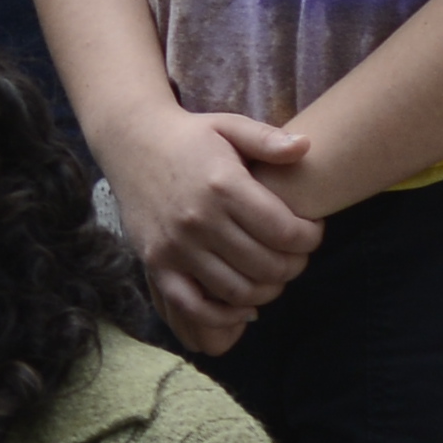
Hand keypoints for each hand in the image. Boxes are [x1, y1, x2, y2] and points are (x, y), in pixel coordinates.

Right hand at [109, 101, 320, 349]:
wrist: (131, 142)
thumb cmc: (190, 136)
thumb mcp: (230, 126)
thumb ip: (269, 139)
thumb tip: (306, 147)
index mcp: (223, 185)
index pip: (285, 232)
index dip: (310, 238)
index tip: (312, 231)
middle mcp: (199, 220)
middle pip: (267, 266)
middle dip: (295, 265)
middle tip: (297, 255)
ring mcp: (175, 247)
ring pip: (238, 291)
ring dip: (268, 291)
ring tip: (274, 273)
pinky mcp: (156, 264)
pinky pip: (193, 306)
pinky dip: (223, 316)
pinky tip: (243, 306)